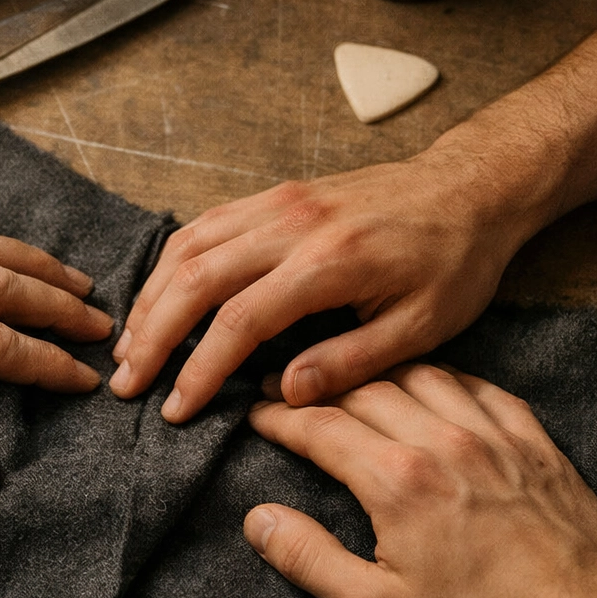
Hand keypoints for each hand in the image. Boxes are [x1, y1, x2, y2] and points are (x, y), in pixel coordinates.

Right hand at [108, 152, 540, 422]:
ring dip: (152, 297)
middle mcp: (293, 223)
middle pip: (195, 278)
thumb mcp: (422, 326)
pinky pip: (206, 223)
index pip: (240, 321)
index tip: (175, 410)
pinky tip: (159, 294)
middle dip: (153, 335)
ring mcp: (279, 202)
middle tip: (126, 383)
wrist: (469, 188)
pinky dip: (172, 262)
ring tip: (130, 345)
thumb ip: (350, 362)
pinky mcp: (276, 194)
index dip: (199, 371)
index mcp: (330, 262)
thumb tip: (283, 392)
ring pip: (189, 246)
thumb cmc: (453, 261)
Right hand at [244, 364, 596, 597]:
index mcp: (397, 481)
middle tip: (291, 395)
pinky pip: (483, 388)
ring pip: (422, 377)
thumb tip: (258, 520)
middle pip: (365, 390)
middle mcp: (442, 443)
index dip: (280, 417)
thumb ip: (309, 559)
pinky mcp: (535, 445)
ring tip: (353, 383)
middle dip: (319, 389)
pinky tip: (434, 387)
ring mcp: (494, 437)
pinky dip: (447, 378)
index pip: (321, 427)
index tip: (257, 414)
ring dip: (379, 375)